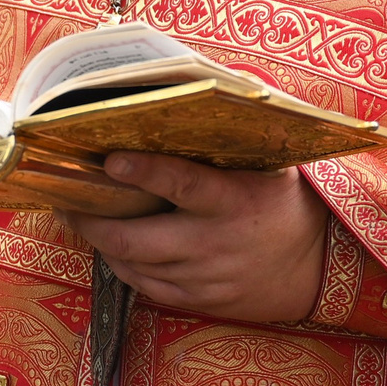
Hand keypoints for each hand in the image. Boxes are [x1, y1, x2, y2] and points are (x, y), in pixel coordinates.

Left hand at [62, 153, 330, 322]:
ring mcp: (205, 278)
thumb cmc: (285, 201)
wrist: (317, 264)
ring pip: (135, 265)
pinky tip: (114, 249)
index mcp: (234, 201)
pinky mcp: (201, 302)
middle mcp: (215, 243)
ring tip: (83, 220)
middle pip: (138, 239)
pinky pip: (147, 288)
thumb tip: (210, 83)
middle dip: (94, 222)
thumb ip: (234, 137)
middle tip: (69, 202)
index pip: (182, 184)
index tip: (109, 159)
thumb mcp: (270, 163)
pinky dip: (124, 267)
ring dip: (103, 243)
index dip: (143, 171)